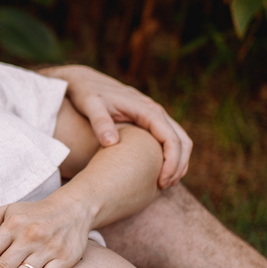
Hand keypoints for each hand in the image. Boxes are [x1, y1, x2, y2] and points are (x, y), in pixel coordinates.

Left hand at [41, 66, 191, 188]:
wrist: (84, 81)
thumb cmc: (87, 94)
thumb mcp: (91, 106)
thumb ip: (100, 123)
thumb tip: (111, 143)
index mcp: (146, 110)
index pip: (171, 138)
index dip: (171, 162)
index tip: (161, 182)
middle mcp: (155, 111)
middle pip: (182, 140)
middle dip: (179, 165)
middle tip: (164, 186)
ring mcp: (153, 115)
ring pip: (179, 139)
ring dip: (178, 161)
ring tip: (164, 183)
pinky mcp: (148, 120)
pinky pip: (168, 138)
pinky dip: (169, 155)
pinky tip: (157, 170)